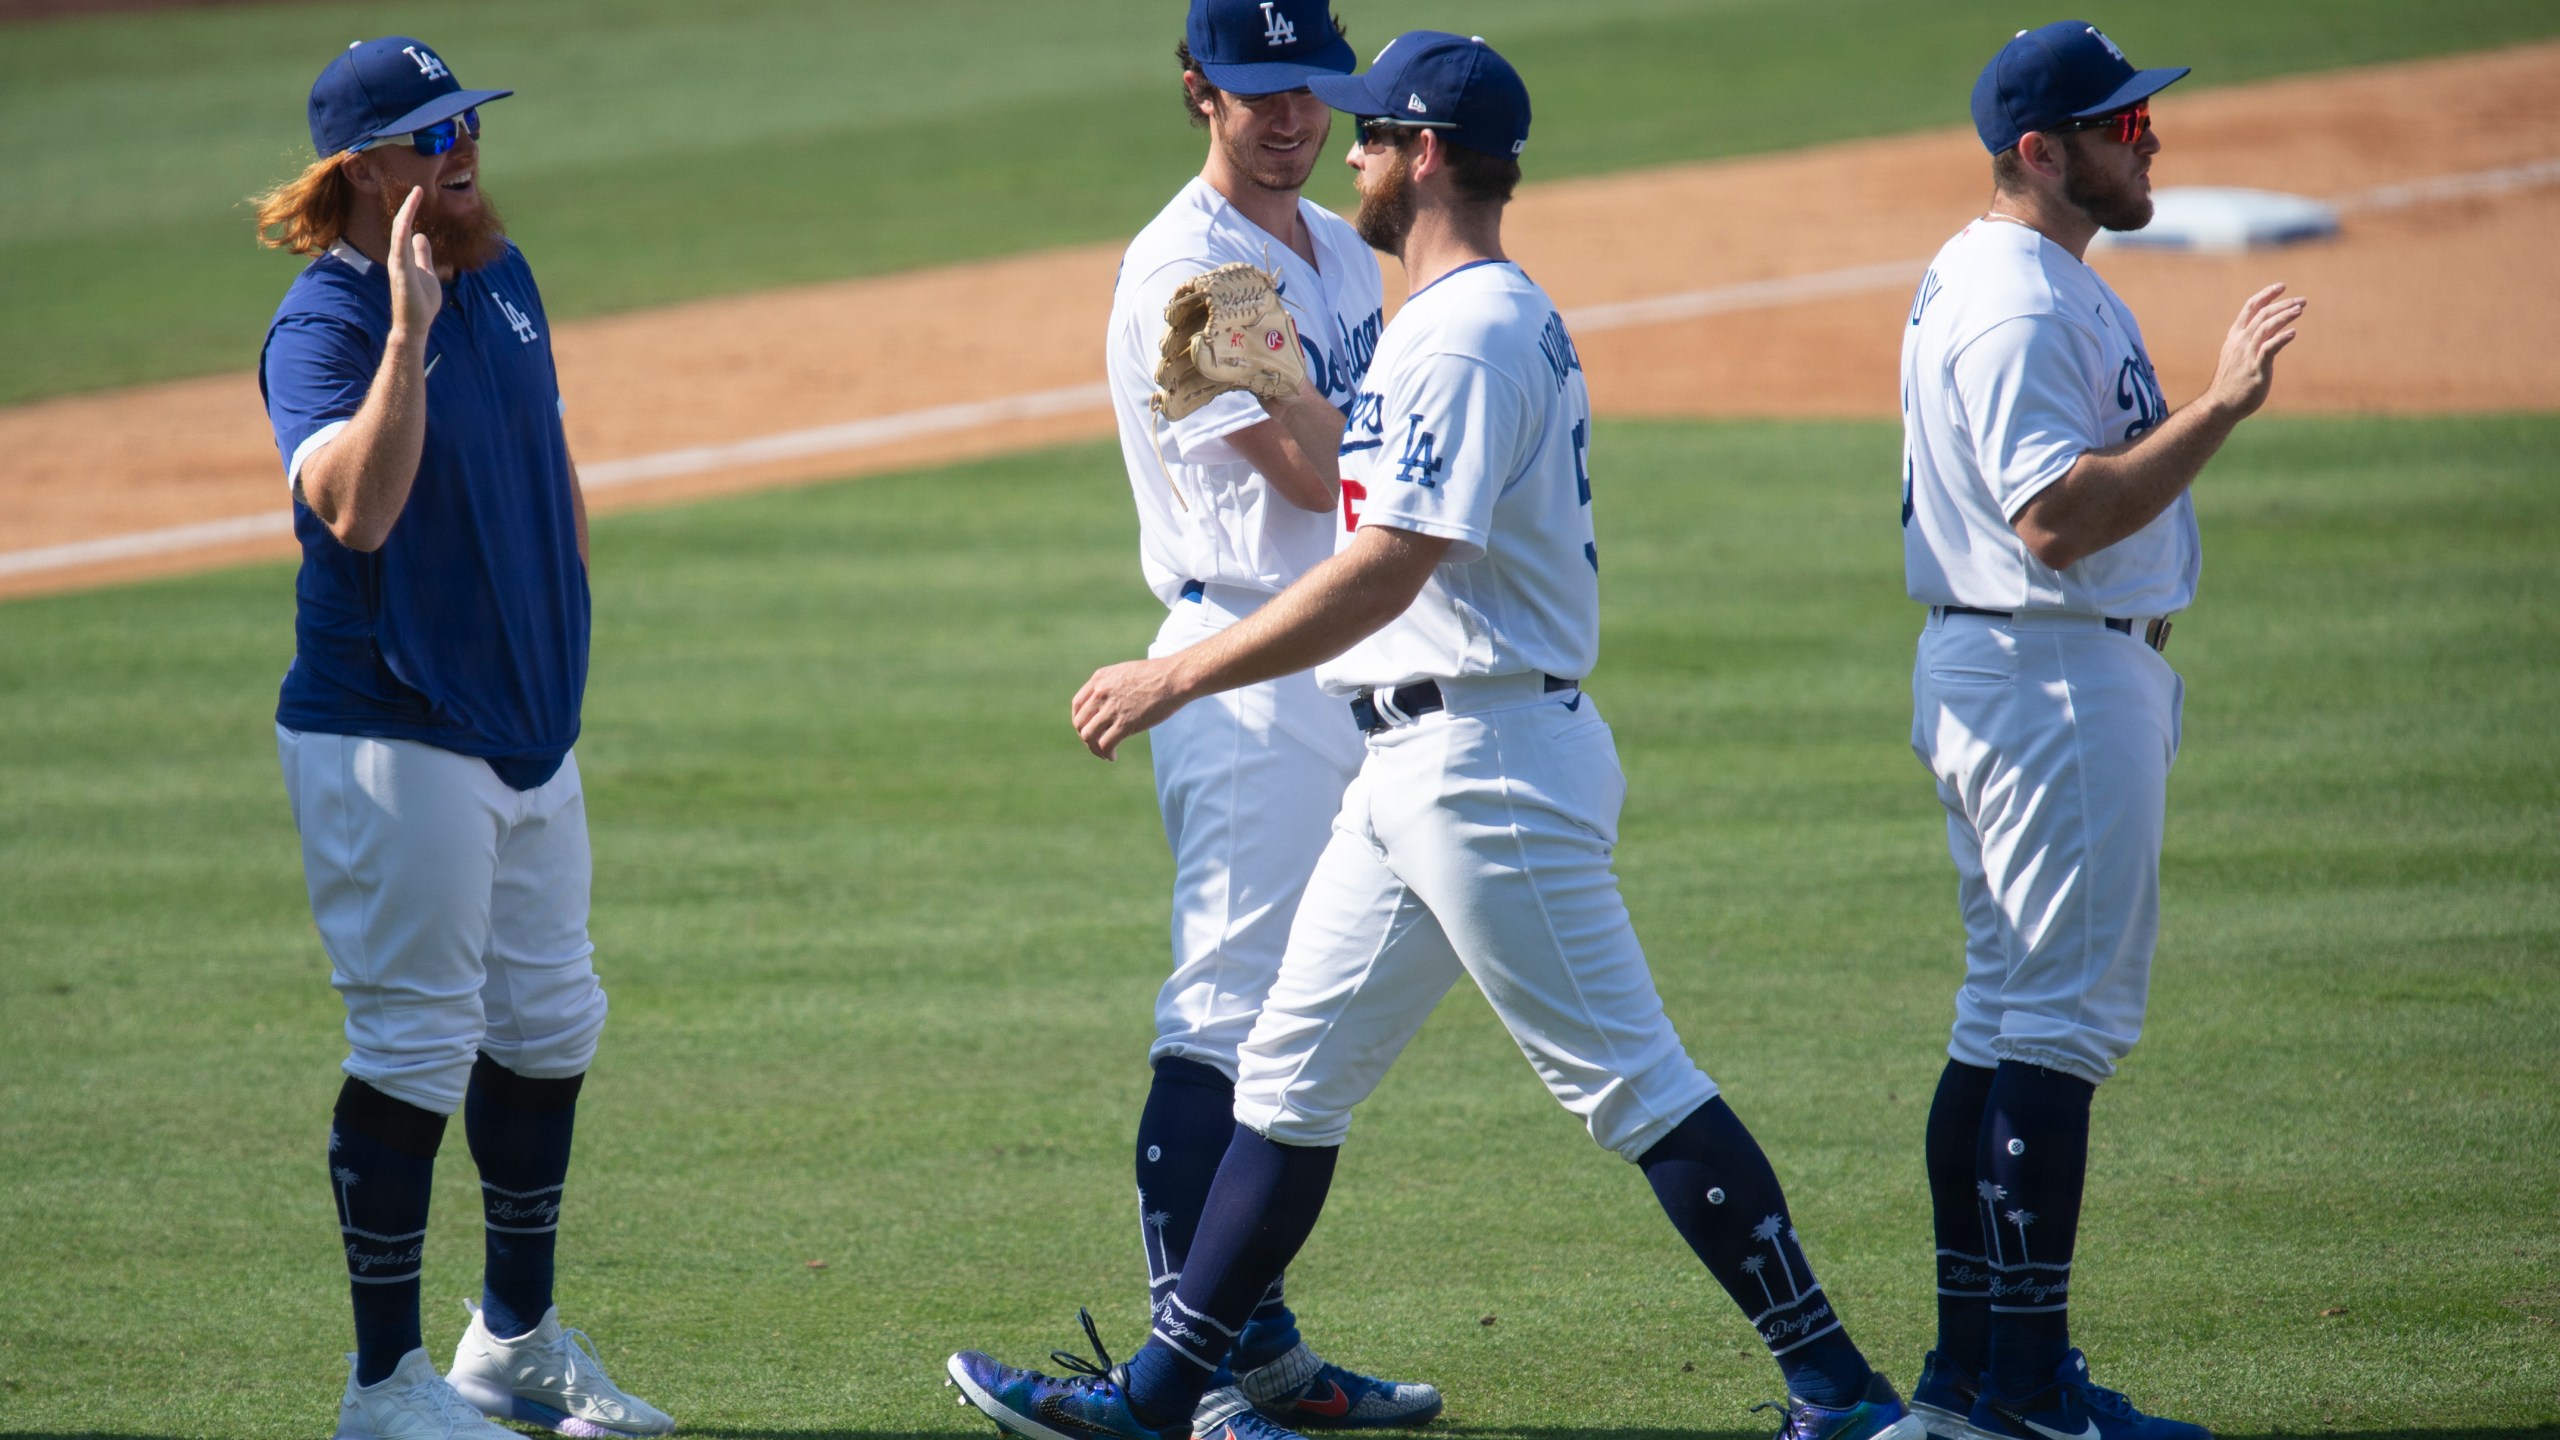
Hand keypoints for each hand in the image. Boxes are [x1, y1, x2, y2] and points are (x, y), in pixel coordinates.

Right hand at [387, 187, 442, 345]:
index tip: (418, 192)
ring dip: (406, 215)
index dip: (410, 209)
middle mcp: (397, 258)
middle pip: (400, 226)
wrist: (414, 326)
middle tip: (417, 188)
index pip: (405, 227)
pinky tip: (407, 224)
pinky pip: (400, 253)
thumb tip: (421, 236)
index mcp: (404, 256)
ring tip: (414, 197)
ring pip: (398, 235)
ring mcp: (398, 266)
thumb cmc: (420, 302)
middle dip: (408, 207)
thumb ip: (423, 255)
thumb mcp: (427, 272)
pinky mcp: (402, 277)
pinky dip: (402, 237)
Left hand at [1071, 657, 1191, 759]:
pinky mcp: (1125, 724)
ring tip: (1105, 753)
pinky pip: (1105, 744)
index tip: (1089, 728)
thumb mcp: (1125, 672)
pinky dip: (1106, 753)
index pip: (1077, 704)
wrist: (1174, 678)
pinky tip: (1113, 756)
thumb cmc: (1156, 675)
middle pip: (1080, 722)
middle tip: (1098, 743)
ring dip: (1093, 748)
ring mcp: (1111, 709)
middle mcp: (1100, 693)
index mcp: (1100, 679)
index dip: (1080, 720)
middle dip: (1086, 736)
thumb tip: (1107, 702)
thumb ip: (1111, 685)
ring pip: (1088, 736)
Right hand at [2202, 282, 2306, 422]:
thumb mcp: (2238, 357)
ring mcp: (2248, 354)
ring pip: (2266, 326)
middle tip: (2301, 301)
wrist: (2221, 405)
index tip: (2281, 286)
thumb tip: (2271, 332)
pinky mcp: (2256, 368)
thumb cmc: (2232, 382)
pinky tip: (2293, 333)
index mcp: (2235, 337)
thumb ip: (2251, 343)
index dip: (2266, 295)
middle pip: (2262, 314)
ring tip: (2300, 310)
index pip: (2250, 308)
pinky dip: (2281, 338)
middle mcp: (2241, 342)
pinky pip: (2269, 348)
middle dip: (2283, 304)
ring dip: (2284, 315)